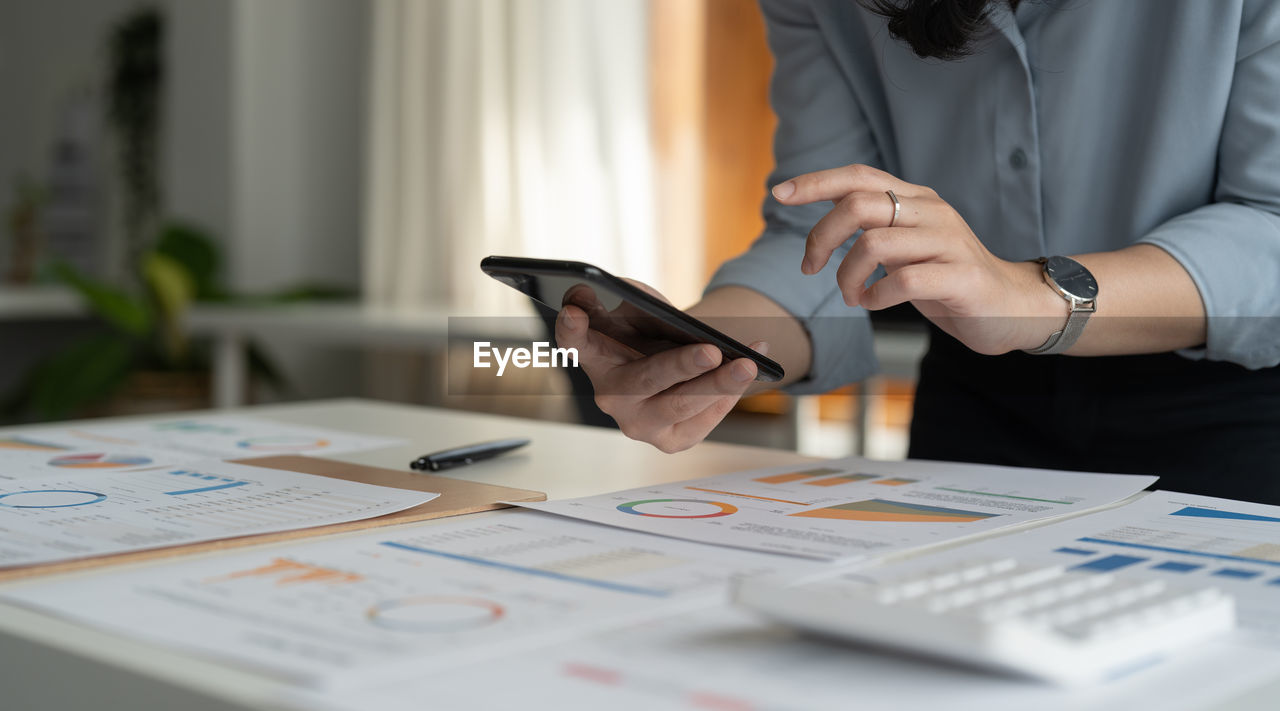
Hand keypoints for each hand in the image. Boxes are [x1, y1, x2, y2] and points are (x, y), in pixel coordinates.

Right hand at [554, 280, 767, 452]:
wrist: (680, 366)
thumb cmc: (655, 334)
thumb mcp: (643, 309)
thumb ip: (631, 297)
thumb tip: (630, 296)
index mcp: (596, 355)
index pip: (576, 342)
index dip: (571, 329)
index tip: (574, 312)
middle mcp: (610, 395)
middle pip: (644, 380)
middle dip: (681, 366)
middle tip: (711, 351)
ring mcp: (637, 423)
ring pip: (679, 406)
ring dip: (718, 384)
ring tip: (747, 364)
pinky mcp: (668, 442)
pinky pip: (701, 421)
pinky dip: (728, 396)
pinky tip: (747, 374)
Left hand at [772, 164, 1063, 354]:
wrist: (1012, 308)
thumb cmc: (948, 279)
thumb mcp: (907, 245)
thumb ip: (875, 226)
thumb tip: (825, 215)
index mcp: (916, 200)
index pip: (860, 176)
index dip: (816, 181)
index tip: (779, 193)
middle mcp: (932, 212)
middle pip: (858, 205)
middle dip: (821, 238)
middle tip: (812, 268)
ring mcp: (949, 242)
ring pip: (875, 243)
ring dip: (847, 276)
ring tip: (851, 295)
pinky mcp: (961, 276)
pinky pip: (903, 280)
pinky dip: (876, 296)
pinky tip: (874, 303)